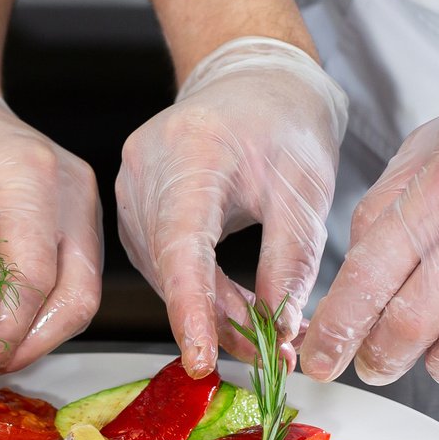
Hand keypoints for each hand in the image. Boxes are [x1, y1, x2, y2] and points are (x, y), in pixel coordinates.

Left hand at [0, 73, 102, 386]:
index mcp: (28, 177)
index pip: (32, 277)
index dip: (5, 333)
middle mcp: (71, 189)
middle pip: (77, 295)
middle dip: (32, 344)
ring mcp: (84, 201)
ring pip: (82, 293)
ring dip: (39, 332)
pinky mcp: (80, 214)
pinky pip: (74, 276)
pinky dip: (42, 309)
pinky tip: (4, 325)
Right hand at [116, 37, 347, 375]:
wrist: (253, 81)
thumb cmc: (283, 122)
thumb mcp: (306, 190)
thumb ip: (291, 261)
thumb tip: (278, 329)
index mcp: (191, 151)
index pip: (182, 246)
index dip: (192, 309)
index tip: (202, 358)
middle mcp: (146, 168)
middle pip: (171, 266)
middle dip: (219, 320)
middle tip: (272, 351)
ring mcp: (132, 188)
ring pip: (164, 273)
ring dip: (211, 311)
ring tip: (262, 330)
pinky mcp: (135, 206)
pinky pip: (162, 262)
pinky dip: (198, 290)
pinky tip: (235, 306)